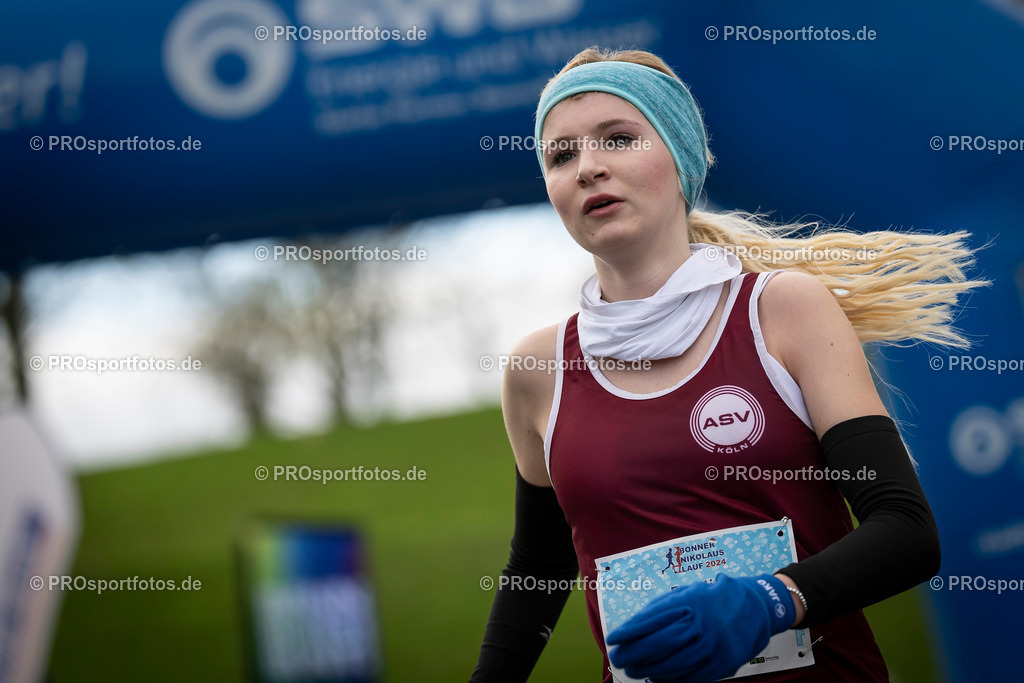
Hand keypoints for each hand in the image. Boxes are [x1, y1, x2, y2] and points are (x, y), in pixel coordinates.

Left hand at [606, 573, 793, 681]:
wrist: (758, 606)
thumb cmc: (714, 598)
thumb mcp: (688, 592)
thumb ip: (663, 607)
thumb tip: (633, 626)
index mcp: (689, 602)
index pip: (651, 620)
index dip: (628, 632)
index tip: (613, 639)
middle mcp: (701, 623)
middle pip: (659, 644)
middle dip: (633, 653)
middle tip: (618, 659)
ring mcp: (714, 645)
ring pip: (673, 663)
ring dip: (649, 670)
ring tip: (634, 670)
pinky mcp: (724, 663)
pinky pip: (692, 676)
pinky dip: (671, 680)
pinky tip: (657, 679)